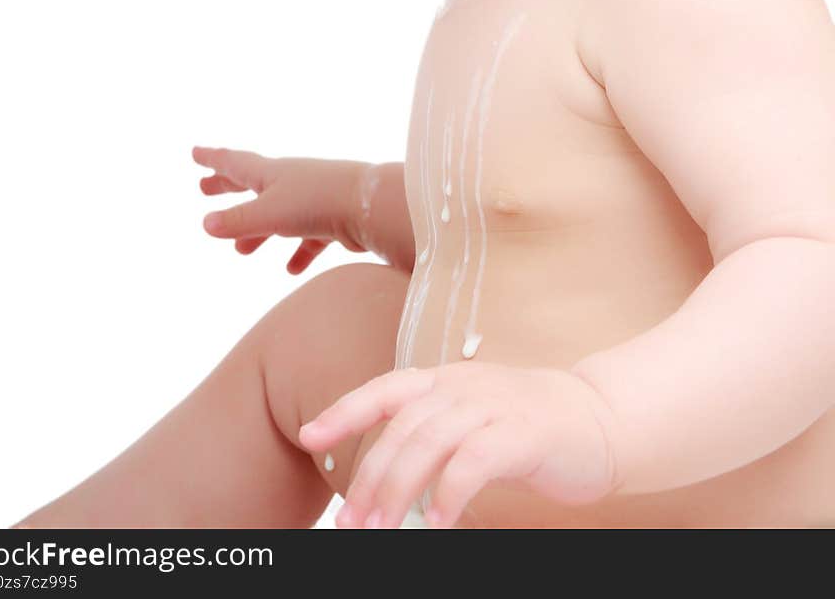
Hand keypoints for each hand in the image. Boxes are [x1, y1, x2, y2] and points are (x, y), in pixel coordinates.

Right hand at [192, 147, 366, 274]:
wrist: (370, 207)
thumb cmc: (316, 203)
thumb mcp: (269, 213)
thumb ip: (237, 221)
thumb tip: (205, 224)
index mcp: (271, 172)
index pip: (234, 162)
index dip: (213, 159)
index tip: (194, 153)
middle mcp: (291, 181)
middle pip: (253, 183)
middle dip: (228, 187)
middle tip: (205, 189)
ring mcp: (313, 199)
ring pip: (278, 215)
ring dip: (258, 231)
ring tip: (241, 250)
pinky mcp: (333, 219)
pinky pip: (308, 237)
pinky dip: (298, 252)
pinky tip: (290, 270)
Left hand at [298, 361, 621, 527]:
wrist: (600, 418)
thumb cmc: (527, 428)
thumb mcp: (473, 422)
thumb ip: (433, 438)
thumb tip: (384, 484)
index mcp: (447, 380)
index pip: (385, 389)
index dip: (344, 410)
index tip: (309, 437)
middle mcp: (465, 386)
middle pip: (402, 427)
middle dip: (370, 476)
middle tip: (351, 522)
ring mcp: (495, 405)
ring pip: (430, 441)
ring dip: (399, 489)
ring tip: (383, 530)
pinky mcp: (524, 432)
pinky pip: (475, 461)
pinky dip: (450, 493)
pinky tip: (436, 523)